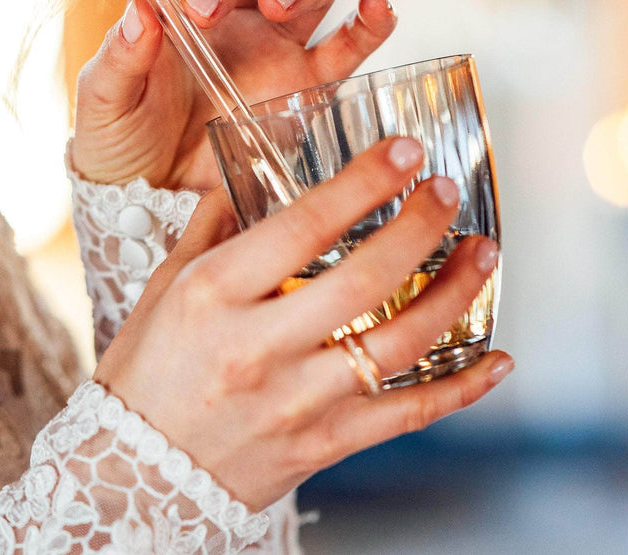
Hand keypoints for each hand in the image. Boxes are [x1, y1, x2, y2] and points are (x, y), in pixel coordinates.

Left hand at [72, 0, 397, 188]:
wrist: (152, 201)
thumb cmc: (120, 140)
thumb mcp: (103, 101)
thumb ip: (120, 56)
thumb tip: (140, 9)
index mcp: (179, 2)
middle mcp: (235, 11)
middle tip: (208, 9)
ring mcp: (278, 45)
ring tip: (280, 9)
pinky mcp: (311, 86)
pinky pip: (352, 44)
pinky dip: (372, 21)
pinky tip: (375, 7)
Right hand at [93, 137, 512, 510]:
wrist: (132, 475)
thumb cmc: (145, 374)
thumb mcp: (165, 287)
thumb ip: (212, 227)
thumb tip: (250, 173)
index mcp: (214, 293)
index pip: (303, 225)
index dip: (363, 183)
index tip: (403, 151)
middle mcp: (257, 345)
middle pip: (364, 278)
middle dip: (419, 226)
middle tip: (445, 192)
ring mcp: (295, 400)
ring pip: (397, 343)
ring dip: (453, 294)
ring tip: (482, 254)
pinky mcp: (321, 446)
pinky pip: (405, 415)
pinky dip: (460, 388)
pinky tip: (495, 359)